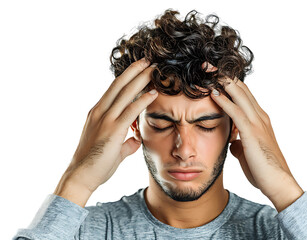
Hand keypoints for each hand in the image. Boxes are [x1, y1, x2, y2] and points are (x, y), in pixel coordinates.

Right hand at [55, 58, 157, 195]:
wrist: (81, 176)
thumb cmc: (95, 164)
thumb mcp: (113, 149)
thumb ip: (126, 142)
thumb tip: (136, 139)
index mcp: (98, 113)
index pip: (114, 90)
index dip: (127, 77)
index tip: (139, 69)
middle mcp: (100, 111)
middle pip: (119, 85)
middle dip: (134, 71)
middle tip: (148, 60)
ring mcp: (105, 119)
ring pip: (124, 93)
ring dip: (140, 79)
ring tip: (153, 68)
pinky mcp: (112, 130)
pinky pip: (130, 111)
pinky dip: (142, 100)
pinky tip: (153, 92)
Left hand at [210, 77, 303, 211]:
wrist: (278, 182)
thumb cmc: (263, 169)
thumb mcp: (248, 152)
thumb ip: (240, 143)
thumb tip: (233, 142)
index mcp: (259, 119)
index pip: (242, 94)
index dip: (228, 83)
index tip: (213, 75)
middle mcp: (259, 115)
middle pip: (240, 88)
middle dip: (223, 75)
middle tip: (207, 64)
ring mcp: (257, 122)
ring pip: (239, 94)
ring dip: (222, 81)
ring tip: (207, 70)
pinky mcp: (252, 131)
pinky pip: (236, 111)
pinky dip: (224, 101)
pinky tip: (213, 93)